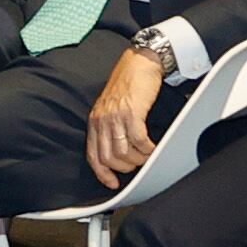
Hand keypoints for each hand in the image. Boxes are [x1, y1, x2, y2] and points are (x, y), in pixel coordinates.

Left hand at [84, 45, 167, 182]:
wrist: (140, 62)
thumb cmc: (129, 84)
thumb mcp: (112, 107)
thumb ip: (111, 127)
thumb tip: (120, 152)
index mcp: (95, 121)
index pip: (93, 156)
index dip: (103, 174)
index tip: (113, 183)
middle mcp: (102, 120)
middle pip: (109, 158)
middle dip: (126, 168)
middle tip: (138, 165)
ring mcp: (116, 117)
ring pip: (124, 152)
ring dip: (138, 159)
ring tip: (148, 156)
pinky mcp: (132, 112)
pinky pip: (139, 141)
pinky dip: (148, 149)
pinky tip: (154, 148)